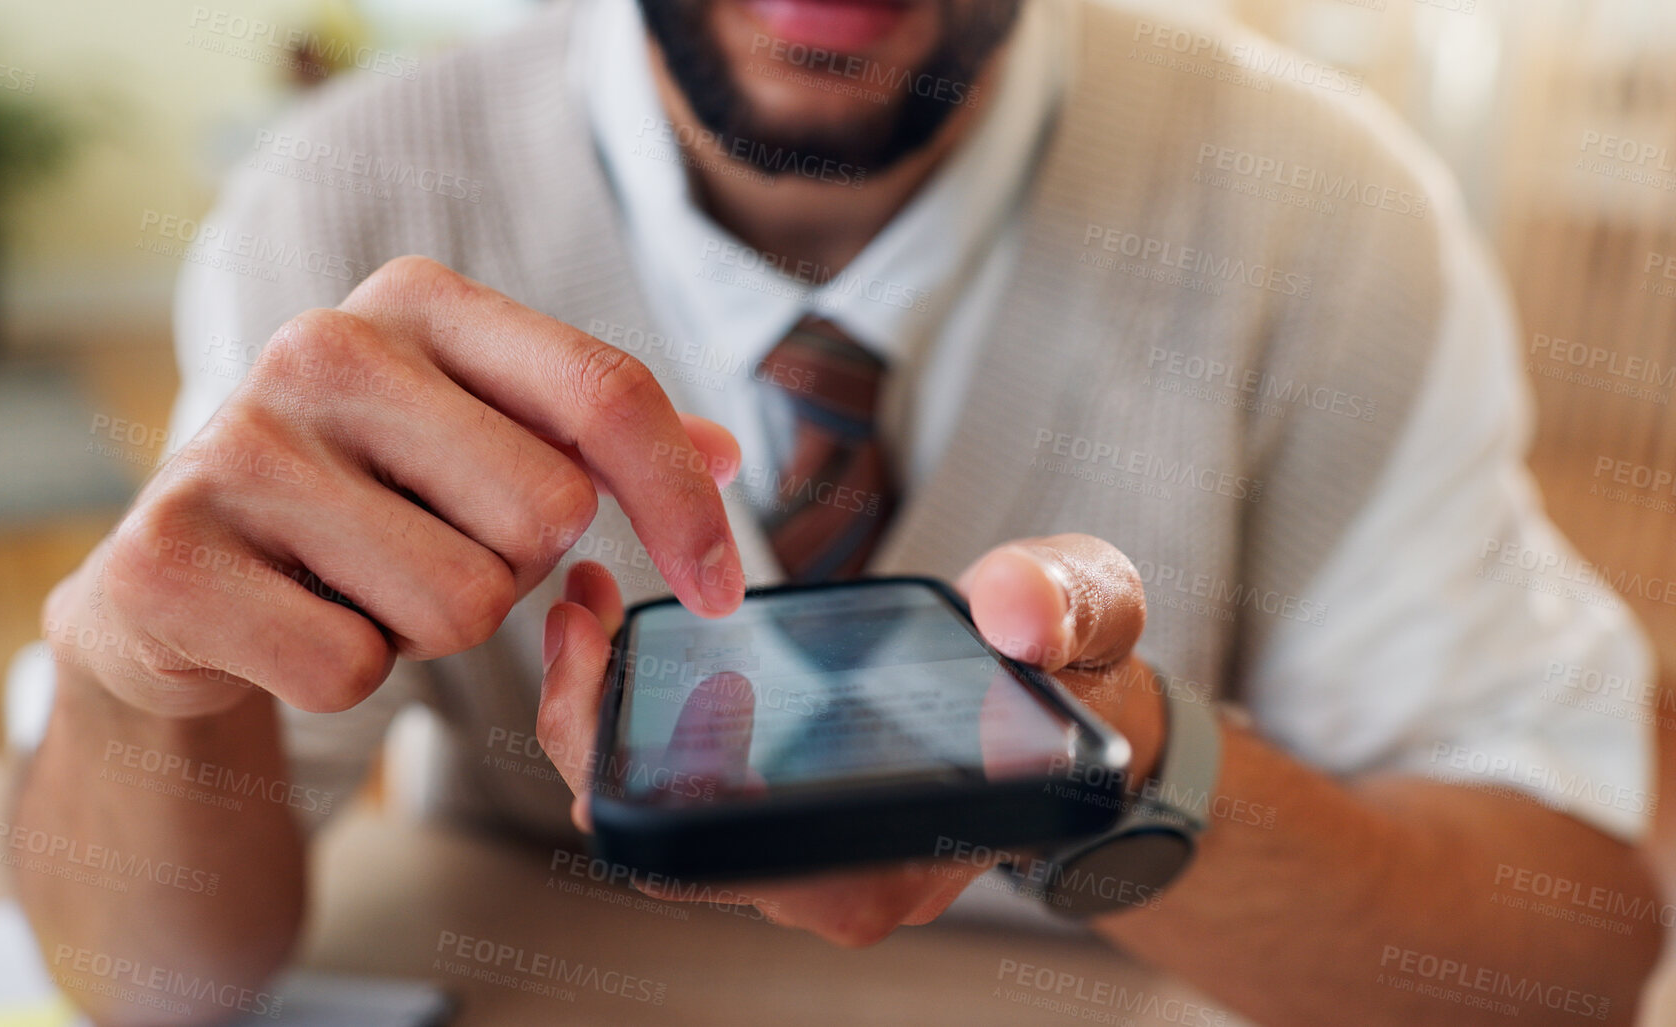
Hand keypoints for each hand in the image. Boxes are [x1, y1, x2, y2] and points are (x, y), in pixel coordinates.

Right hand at [44, 256, 745, 718]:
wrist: (174, 572)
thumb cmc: (359, 499)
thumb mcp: (477, 437)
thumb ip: (595, 438)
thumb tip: (728, 452)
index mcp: (416, 299)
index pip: (603, 392)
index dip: (685, 502)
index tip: (726, 590)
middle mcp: (320, 346)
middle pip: (544, 516)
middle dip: (511, 569)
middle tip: (428, 548)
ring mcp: (235, 447)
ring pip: (459, 606)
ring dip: (425, 628)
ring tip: (354, 581)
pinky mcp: (166, 556)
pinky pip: (350, 669)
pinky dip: (343, 675)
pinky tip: (290, 620)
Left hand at [536, 534, 1163, 945]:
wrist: (1074, 701)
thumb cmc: (1077, 677)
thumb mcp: (1094, 617)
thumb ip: (1066, 610)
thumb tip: (1014, 612)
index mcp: (896, 863)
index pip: (738, 859)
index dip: (660, 771)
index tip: (630, 660)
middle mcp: (831, 882)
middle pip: (664, 841)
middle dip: (596, 730)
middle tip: (580, 616)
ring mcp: (793, 856)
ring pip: (651, 818)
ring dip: (599, 718)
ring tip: (585, 607)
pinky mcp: (769, 814)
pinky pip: (666, 788)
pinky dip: (626, 717)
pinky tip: (614, 629)